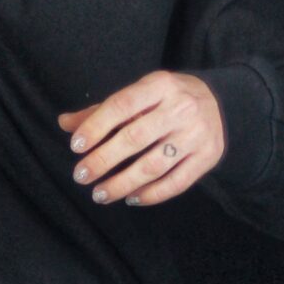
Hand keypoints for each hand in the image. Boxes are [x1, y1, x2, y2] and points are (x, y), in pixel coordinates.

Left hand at [58, 72, 228, 207]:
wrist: (219, 102)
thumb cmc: (166, 99)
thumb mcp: (139, 94)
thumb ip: (102, 110)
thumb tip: (65, 123)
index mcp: (160, 85)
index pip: (121, 105)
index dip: (95, 127)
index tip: (75, 147)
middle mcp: (181, 108)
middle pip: (135, 138)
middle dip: (103, 160)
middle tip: (81, 175)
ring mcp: (196, 135)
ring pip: (154, 165)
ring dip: (123, 183)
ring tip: (99, 194)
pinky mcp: (207, 157)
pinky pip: (176, 183)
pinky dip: (151, 194)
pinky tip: (130, 198)